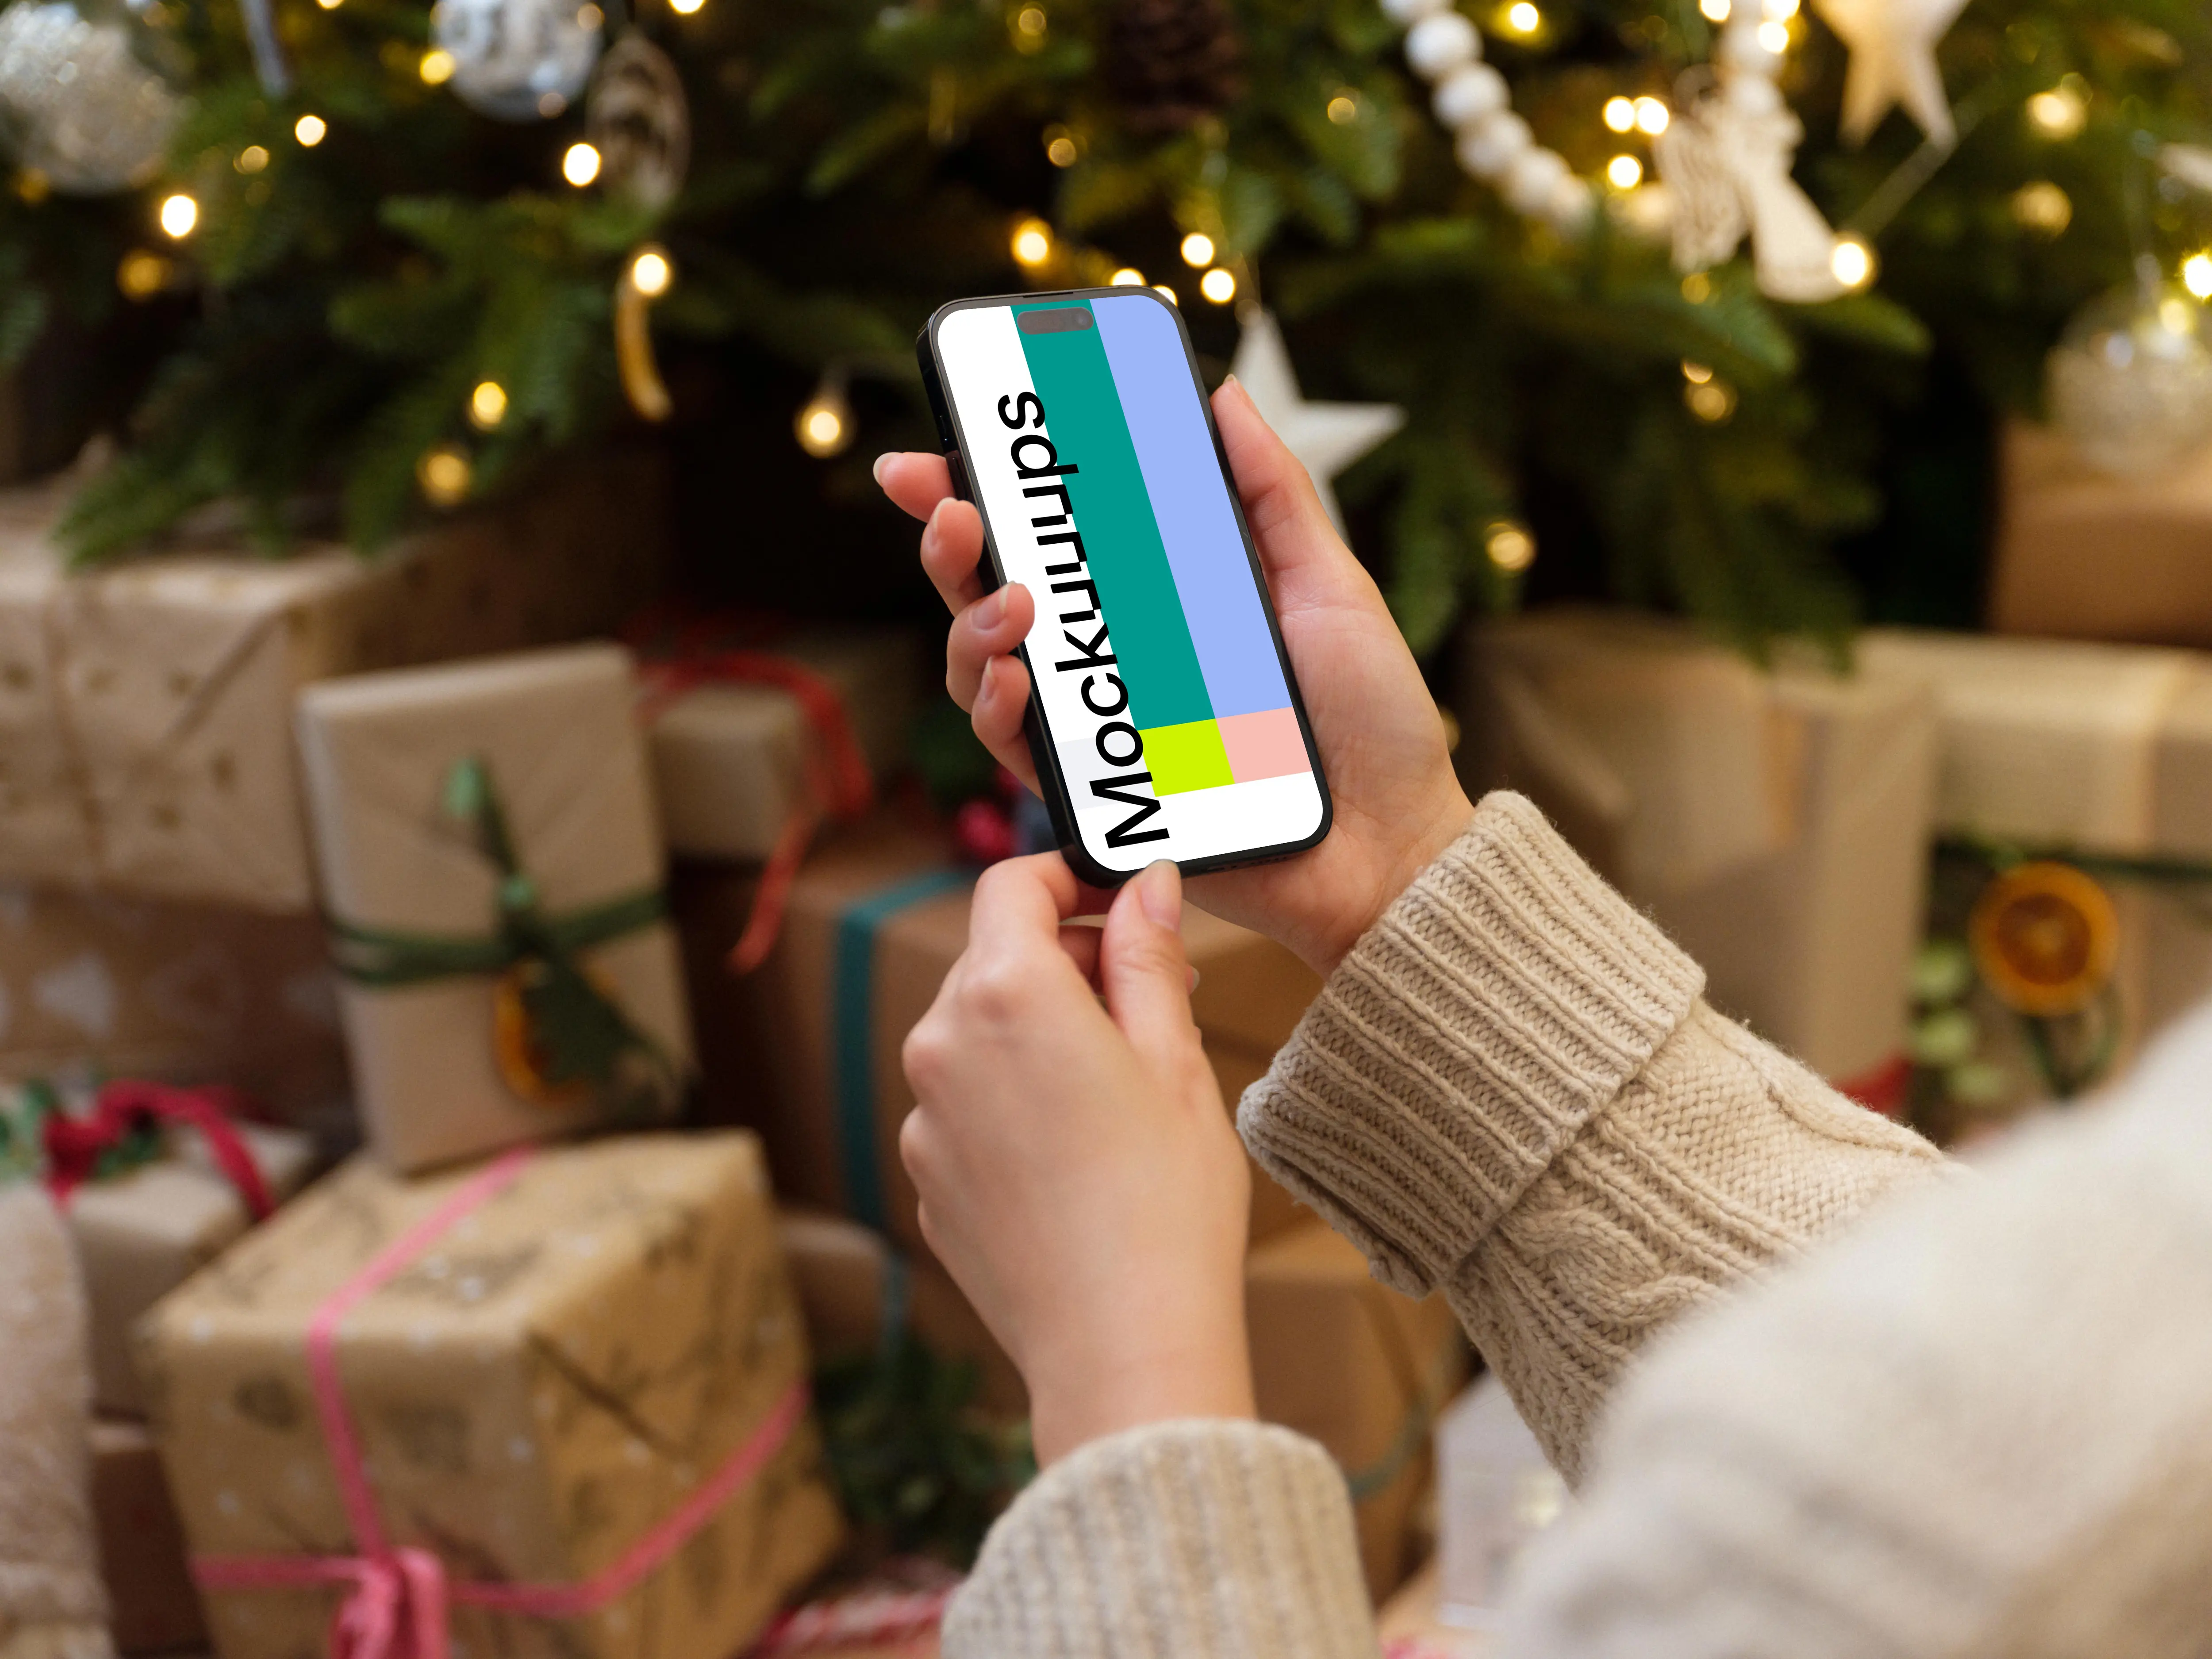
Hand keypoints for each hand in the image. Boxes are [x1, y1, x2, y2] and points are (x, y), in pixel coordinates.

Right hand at [877, 376, 1472, 975]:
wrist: (1396, 840)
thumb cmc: (1373, 721)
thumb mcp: (1329, 585)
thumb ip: (1271, 495)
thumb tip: (1220, 396)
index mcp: (1158, 601)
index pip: (1052, 538)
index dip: (982, 492)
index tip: (938, 449)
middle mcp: (1117, 661)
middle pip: (993, 594)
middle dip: (950, 543)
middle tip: (953, 508)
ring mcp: (1104, 729)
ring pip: (988, 671)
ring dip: (972, 625)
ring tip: (1010, 598)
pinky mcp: (1106, 799)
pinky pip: (1023, 754)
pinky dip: (1002, 711)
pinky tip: (1014, 679)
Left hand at [899, 854, 1254, 1464]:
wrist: (1123, 1348)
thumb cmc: (1166, 1205)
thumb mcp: (1174, 1061)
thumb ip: (1146, 958)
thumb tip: (1145, 884)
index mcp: (1006, 996)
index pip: (1013, 886)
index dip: (1066, 876)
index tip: (1117, 897)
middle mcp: (941, 1047)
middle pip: (993, 959)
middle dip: (1067, 962)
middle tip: (1152, 999)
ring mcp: (924, 1119)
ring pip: (978, 1036)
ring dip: (1039, 1034)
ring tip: (1122, 1086)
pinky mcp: (927, 1178)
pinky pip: (967, 1107)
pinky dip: (1015, 1102)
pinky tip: (1080, 1152)